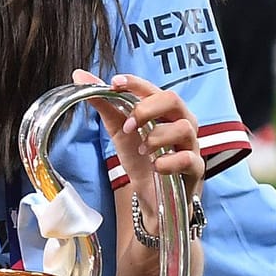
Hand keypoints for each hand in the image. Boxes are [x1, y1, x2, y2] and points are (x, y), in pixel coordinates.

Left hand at [77, 70, 203, 225]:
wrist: (153, 199)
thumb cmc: (142, 161)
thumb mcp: (120, 132)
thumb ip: (104, 105)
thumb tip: (79, 76)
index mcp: (165, 112)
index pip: (154, 89)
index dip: (136, 84)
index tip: (115, 83)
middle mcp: (182, 123)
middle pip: (174, 100)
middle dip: (147, 109)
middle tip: (128, 125)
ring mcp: (192, 146)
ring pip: (184, 128)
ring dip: (157, 137)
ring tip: (142, 150)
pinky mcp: (196, 169)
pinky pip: (189, 159)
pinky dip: (169, 162)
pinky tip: (157, 167)